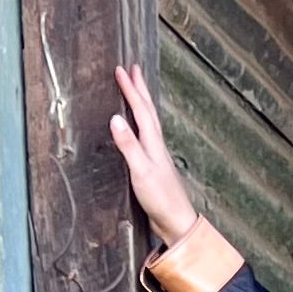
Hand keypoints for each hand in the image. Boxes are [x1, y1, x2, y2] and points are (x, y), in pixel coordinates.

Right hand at [109, 61, 198, 248]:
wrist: (176, 222)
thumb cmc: (160, 199)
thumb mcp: (140, 171)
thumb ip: (128, 145)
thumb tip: (115, 118)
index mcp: (153, 143)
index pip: (140, 110)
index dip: (130, 89)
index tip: (121, 70)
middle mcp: (157, 145)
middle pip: (148, 110)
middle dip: (139, 89)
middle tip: (132, 69)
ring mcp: (156, 155)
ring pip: (149, 121)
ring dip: (142, 103)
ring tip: (136, 89)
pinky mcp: (153, 165)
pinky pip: (146, 135)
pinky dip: (141, 123)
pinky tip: (138, 127)